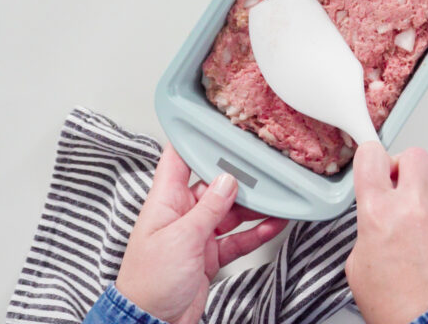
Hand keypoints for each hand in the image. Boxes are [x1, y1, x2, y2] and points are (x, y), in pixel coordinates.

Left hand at [115, 145, 288, 323]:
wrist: (151, 323)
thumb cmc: (149, 283)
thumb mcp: (182, 238)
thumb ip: (209, 208)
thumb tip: (228, 180)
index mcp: (165, 202)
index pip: (178, 159)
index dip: (195, 138)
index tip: (218, 123)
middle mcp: (182, 214)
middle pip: (214, 185)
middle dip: (240, 178)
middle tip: (265, 168)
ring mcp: (197, 234)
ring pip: (231, 211)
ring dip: (254, 206)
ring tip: (278, 198)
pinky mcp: (209, 254)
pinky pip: (238, 237)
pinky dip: (256, 232)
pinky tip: (273, 224)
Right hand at [345, 144, 427, 323]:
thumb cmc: (394, 305)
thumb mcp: (358, 265)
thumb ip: (368, 231)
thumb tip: (376, 222)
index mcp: (378, 212)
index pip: (372, 156)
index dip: (371, 156)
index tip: (373, 164)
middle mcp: (412, 206)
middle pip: (414, 155)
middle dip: (405, 166)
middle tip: (399, 184)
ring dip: (427, 198)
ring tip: (420, 223)